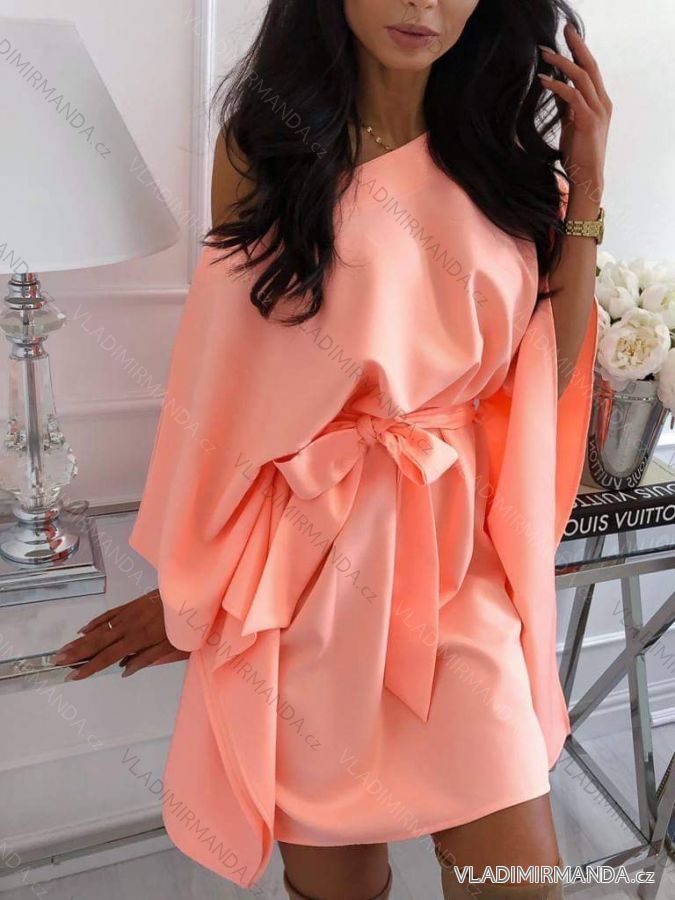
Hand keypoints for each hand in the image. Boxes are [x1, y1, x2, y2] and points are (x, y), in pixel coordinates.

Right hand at [52, 589, 188, 680]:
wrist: (187, 593)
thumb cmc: (183, 625)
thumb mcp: (171, 646)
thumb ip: (146, 658)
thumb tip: (122, 671)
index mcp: (138, 639)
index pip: (108, 657)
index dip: (90, 667)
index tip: (73, 675)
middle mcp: (128, 626)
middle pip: (97, 642)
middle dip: (76, 653)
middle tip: (56, 661)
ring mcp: (127, 614)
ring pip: (99, 629)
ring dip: (80, 640)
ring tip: (63, 649)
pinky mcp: (130, 605)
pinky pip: (108, 615)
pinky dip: (95, 623)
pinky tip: (83, 631)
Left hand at [538, 22, 611, 198]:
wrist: (587, 176)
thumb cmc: (578, 153)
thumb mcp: (571, 123)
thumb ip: (566, 104)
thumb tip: (553, 85)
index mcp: (600, 102)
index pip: (591, 70)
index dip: (580, 51)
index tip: (568, 36)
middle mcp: (603, 102)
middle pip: (590, 66)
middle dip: (577, 45)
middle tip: (564, 28)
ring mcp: (598, 111)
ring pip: (581, 77)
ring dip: (562, 62)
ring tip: (544, 53)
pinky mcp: (588, 121)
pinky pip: (573, 96)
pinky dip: (557, 86)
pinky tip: (543, 80)